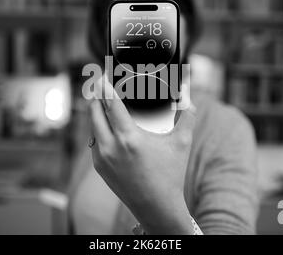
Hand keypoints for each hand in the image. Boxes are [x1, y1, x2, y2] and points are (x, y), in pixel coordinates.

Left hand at [89, 77, 195, 233]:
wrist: (157, 207)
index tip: (101, 74)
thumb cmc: (170, 174)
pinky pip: (94, 141)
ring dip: (95, 111)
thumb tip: (189, 98)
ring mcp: (102, 158)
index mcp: (129, 138)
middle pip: (94, 112)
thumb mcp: (181, 143)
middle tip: (99, 82)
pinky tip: (103, 124)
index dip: (104, 86)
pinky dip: (97, 129)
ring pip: (92, 126)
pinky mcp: (99, 167)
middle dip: (96, 95)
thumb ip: (187, 116)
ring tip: (101, 100)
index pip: (110, 104)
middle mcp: (111, 147)